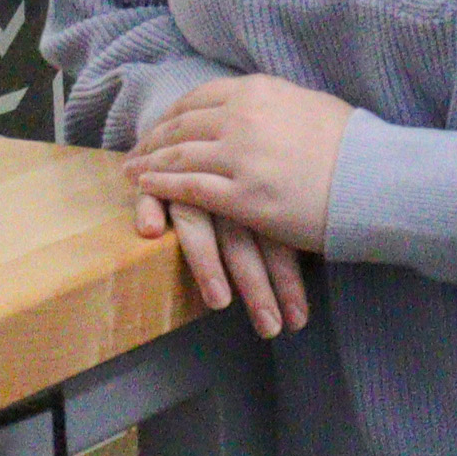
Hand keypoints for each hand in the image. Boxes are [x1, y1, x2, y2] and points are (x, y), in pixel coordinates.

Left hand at [128, 74, 353, 254]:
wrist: (377, 180)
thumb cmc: (353, 145)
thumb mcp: (308, 104)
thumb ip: (273, 104)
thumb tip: (258, 103)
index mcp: (257, 91)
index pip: (198, 98)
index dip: (171, 115)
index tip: (157, 127)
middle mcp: (242, 117)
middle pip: (180, 125)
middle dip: (152, 139)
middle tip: (133, 152)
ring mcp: (240, 156)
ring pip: (178, 155)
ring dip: (148, 164)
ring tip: (131, 173)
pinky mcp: (243, 196)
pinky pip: (189, 188)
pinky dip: (162, 187)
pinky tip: (147, 190)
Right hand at [130, 183, 314, 337]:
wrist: (200, 128)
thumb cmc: (242, 174)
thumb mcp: (268, 200)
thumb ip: (284, 232)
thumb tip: (307, 292)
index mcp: (257, 191)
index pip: (277, 239)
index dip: (287, 281)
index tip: (298, 321)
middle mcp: (224, 187)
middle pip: (240, 237)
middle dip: (256, 285)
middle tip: (269, 328)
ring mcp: (187, 181)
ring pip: (197, 222)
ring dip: (207, 262)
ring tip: (219, 302)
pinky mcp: (154, 178)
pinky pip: (149, 192)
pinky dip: (149, 207)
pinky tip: (151, 230)